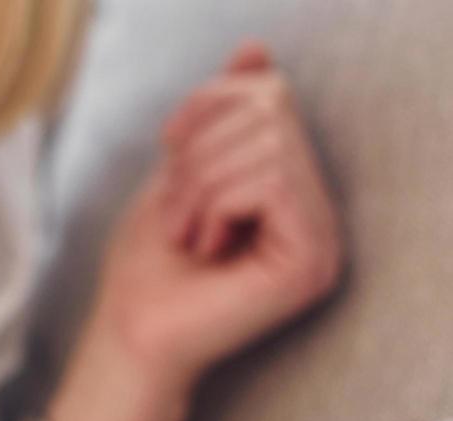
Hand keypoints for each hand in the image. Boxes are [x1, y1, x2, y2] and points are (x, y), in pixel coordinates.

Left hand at [45, 41, 343, 420]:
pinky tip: (205, 247)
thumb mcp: (177, 171)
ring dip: (201, 184)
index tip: (169, 146)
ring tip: (187, 233)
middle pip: (270, 112)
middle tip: (176, 210)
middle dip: (201, 151)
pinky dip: (218, 203)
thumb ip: (218, 117)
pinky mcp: (312, 261)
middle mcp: (318, 210)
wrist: (130, 336)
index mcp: (289, 185)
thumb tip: (254, 52)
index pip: (266, 95)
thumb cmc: (147, 265)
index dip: (207, 104)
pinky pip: (273, 182)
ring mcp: (323, 237)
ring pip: (270, 145)